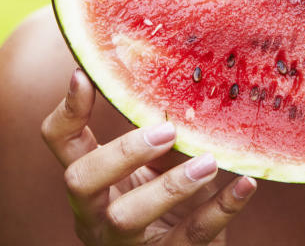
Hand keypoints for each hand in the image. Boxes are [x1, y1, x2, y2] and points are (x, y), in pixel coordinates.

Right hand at [40, 68, 257, 244]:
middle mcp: (95, 214)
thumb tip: (180, 90)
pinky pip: (192, 236)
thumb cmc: (168, 200)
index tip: (84, 75)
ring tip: (208, 161)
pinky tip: (245, 185)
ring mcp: (125, 243)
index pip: (59, 142)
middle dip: (120, 152)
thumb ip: (158, 134)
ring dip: (170, 185)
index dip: (67, 110)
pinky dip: (221, 209)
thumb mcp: (156, 165)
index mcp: (89, 182)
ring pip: (128, 216)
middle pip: (81, 181)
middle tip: (165, 131)